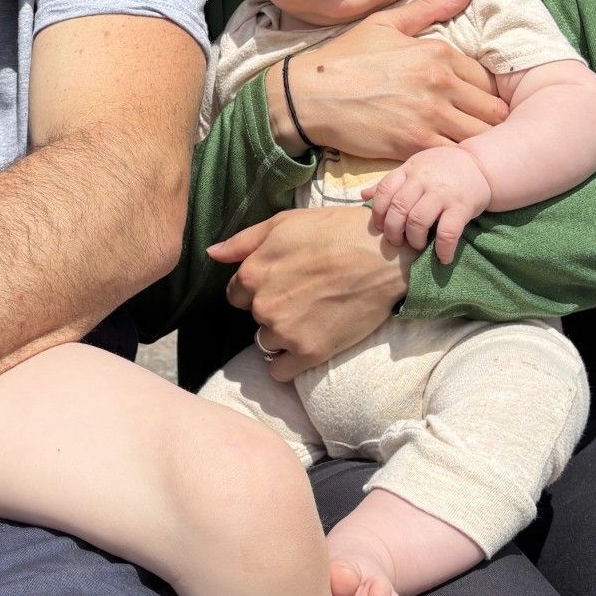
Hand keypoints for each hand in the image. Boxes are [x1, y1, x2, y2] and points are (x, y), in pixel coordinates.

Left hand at [207, 206, 410, 377]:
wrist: (384, 256)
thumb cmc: (336, 231)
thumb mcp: (284, 223)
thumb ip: (243, 242)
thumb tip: (211, 253)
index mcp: (252, 273)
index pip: (237, 294)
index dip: (258, 287)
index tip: (284, 281)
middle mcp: (263, 305)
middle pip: (255, 317)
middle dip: (272, 308)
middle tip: (304, 294)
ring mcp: (286, 331)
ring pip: (267, 342)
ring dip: (283, 334)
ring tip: (313, 315)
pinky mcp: (310, 353)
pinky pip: (280, 371)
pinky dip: (288, 363)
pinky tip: (307, 344)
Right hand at [273, 0, 505, 159]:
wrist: (307, 97)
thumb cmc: (344, 58)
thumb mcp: (386, 24)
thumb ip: (432, 8)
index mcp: (438, 51)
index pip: (489, 79)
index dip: (486, 93)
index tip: (476, 104)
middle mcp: (440, 82)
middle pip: (494, 111)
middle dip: (490, 121)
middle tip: (478, 129)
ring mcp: (429, 116)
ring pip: (481, 137)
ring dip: (478, 144)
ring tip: (467, 147)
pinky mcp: (414, 144)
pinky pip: (455, 158)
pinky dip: (455, 161)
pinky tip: (445, 158)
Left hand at [364, 146, 492, 263]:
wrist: (481, 165)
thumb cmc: (442, 168)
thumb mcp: (414, 168)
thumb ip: (390, 183)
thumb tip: (363, 196)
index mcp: (409, 170)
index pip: (384, 192)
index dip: (378, 213)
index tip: (381, 227)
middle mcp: (423, 180)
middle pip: (398, 209)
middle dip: (393, 231)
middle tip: (396, 241)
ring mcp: (443, 193)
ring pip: (418, 221)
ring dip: (414, 239)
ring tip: (416, 246)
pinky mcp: (462, 206)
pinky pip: (447, 232)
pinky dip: (442, 249)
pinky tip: (442, 258)